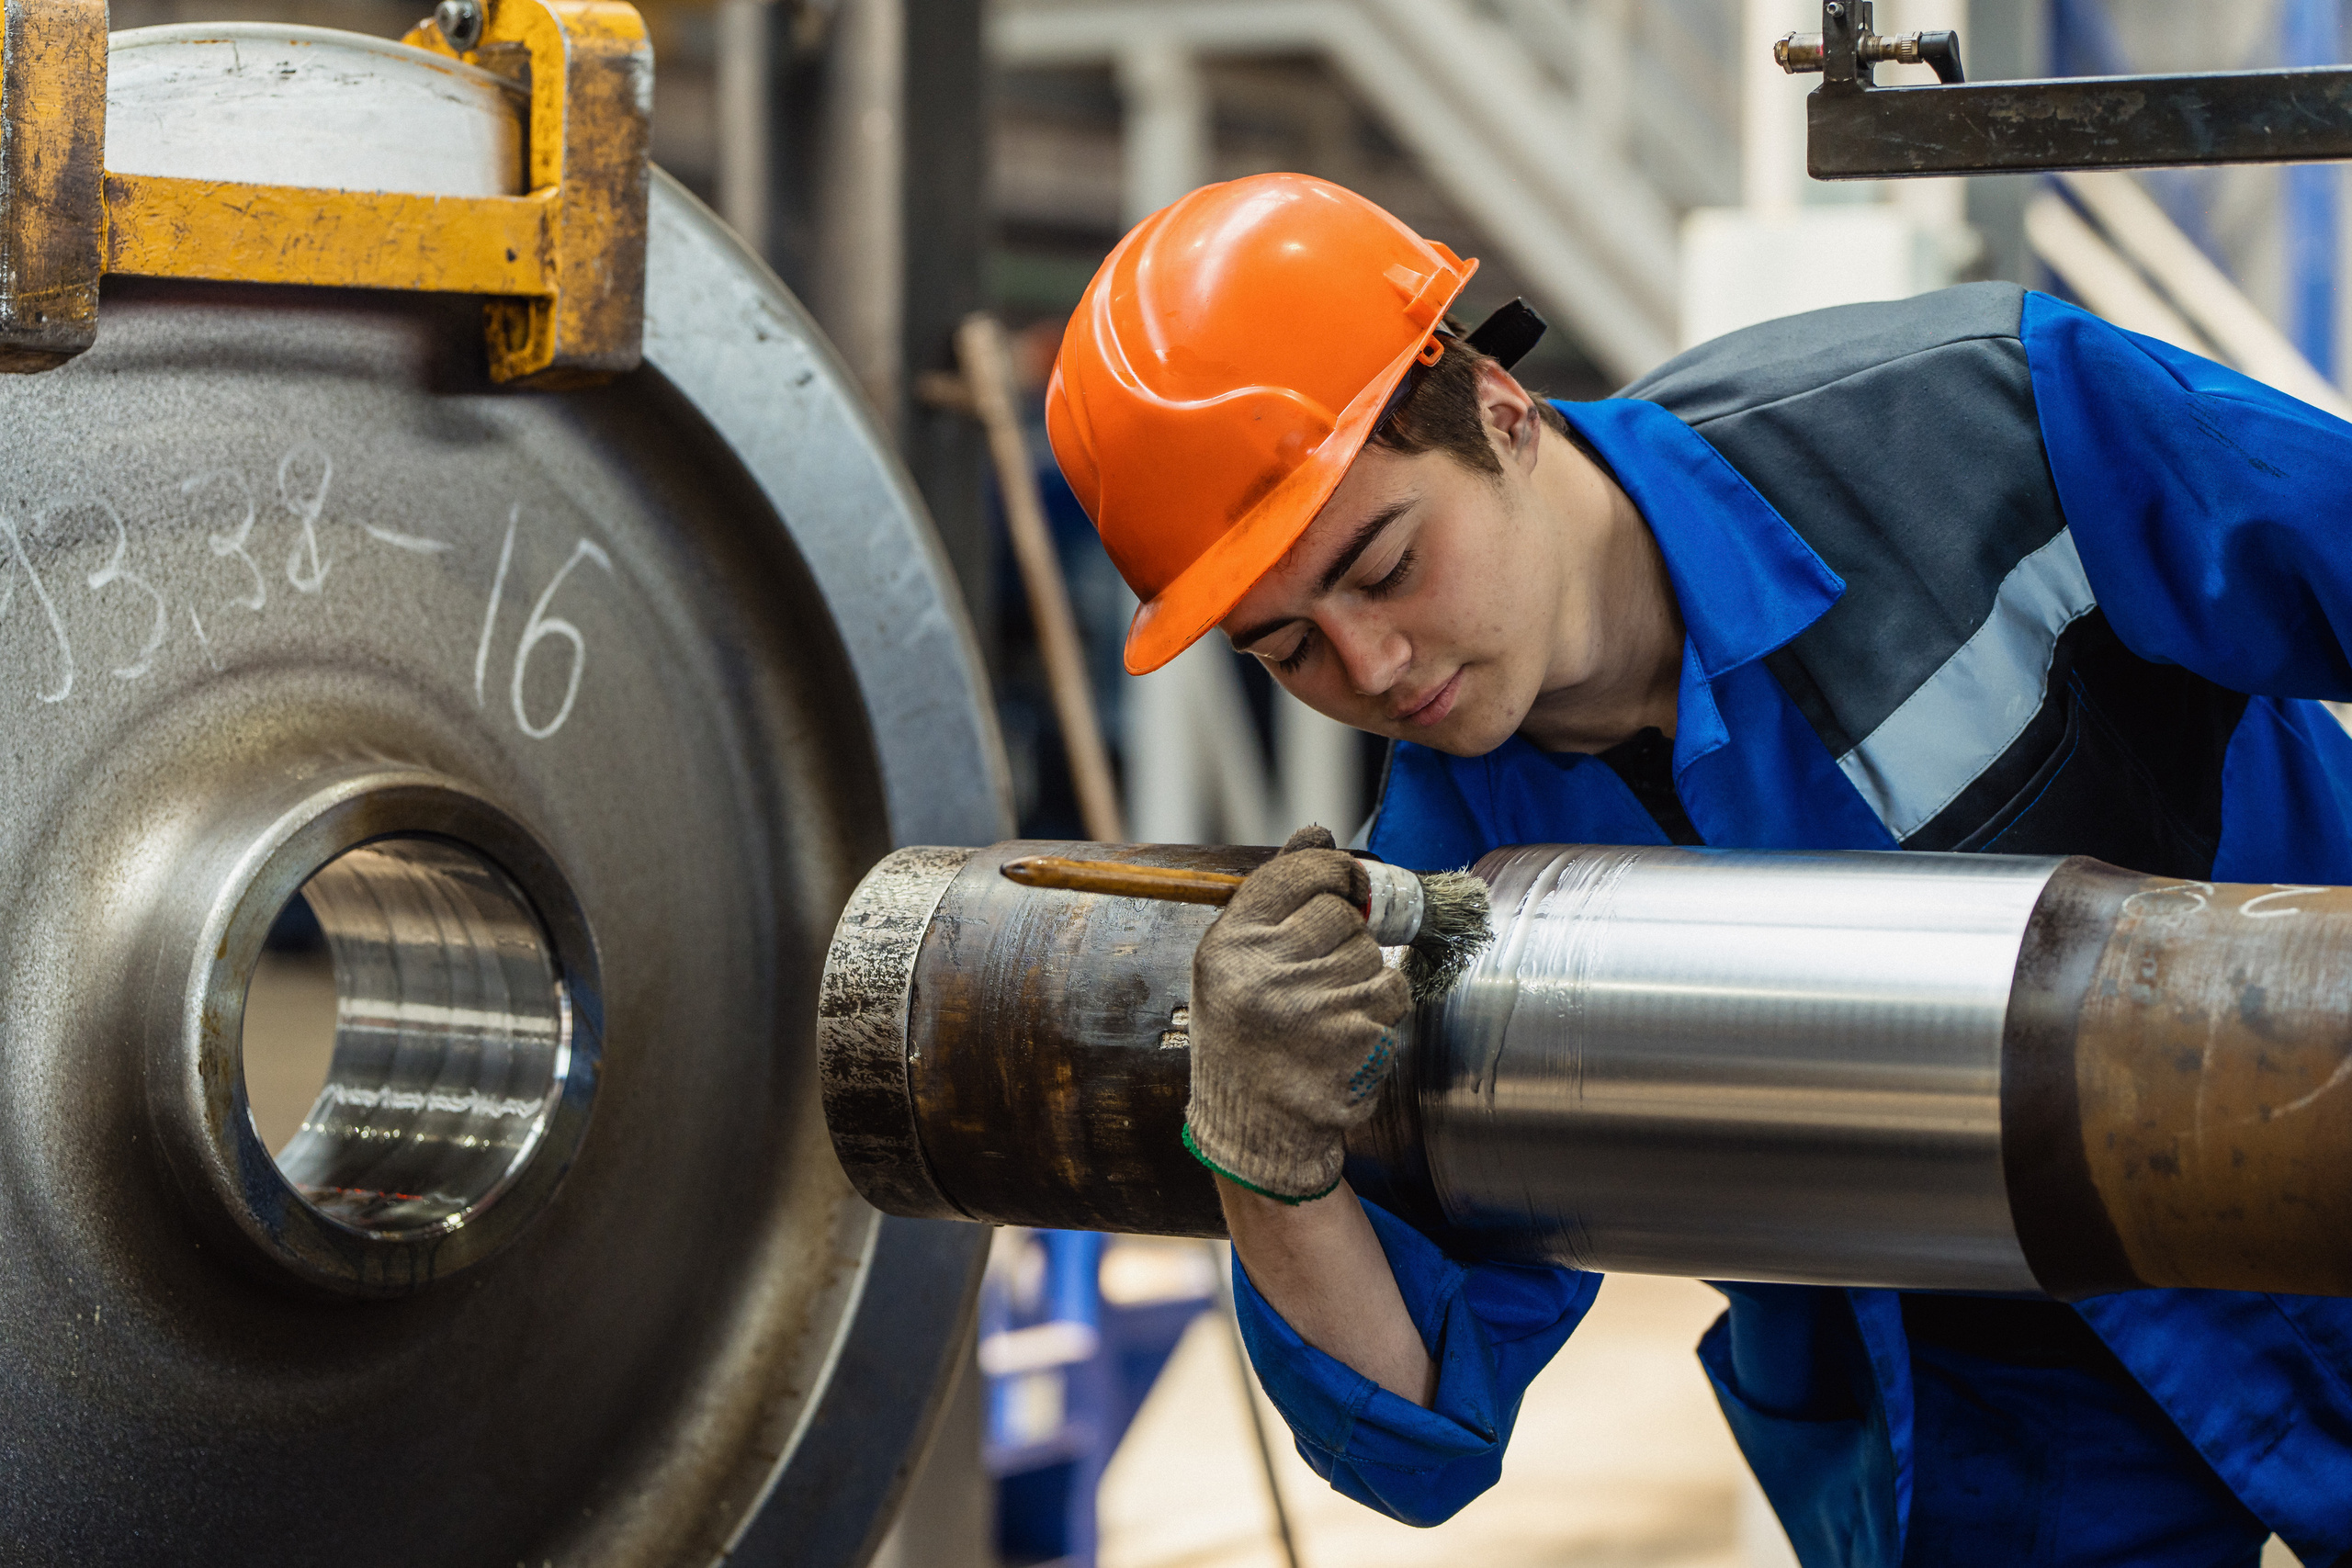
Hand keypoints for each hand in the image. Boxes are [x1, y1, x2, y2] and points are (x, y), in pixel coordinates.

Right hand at [1183, 825, 1412, 1200]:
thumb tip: (1317, 830)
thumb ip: (1276, 894)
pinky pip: (1392, 993)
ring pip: (1370, 954)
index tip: (1342, 884)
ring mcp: (1313, 1007)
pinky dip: (1381, 1007)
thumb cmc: (1246, 1033)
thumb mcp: (1238, 962)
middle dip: (1342, 934)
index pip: (1297, 873)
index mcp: (1230, 947)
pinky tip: (1348, 1030)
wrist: (1255, 1125)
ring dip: (1361, 975)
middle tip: (1319, 970)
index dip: (1332, 871)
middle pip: (1340, 913)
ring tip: (1326, 1009)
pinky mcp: (1355, 1037)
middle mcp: (1266, 974)